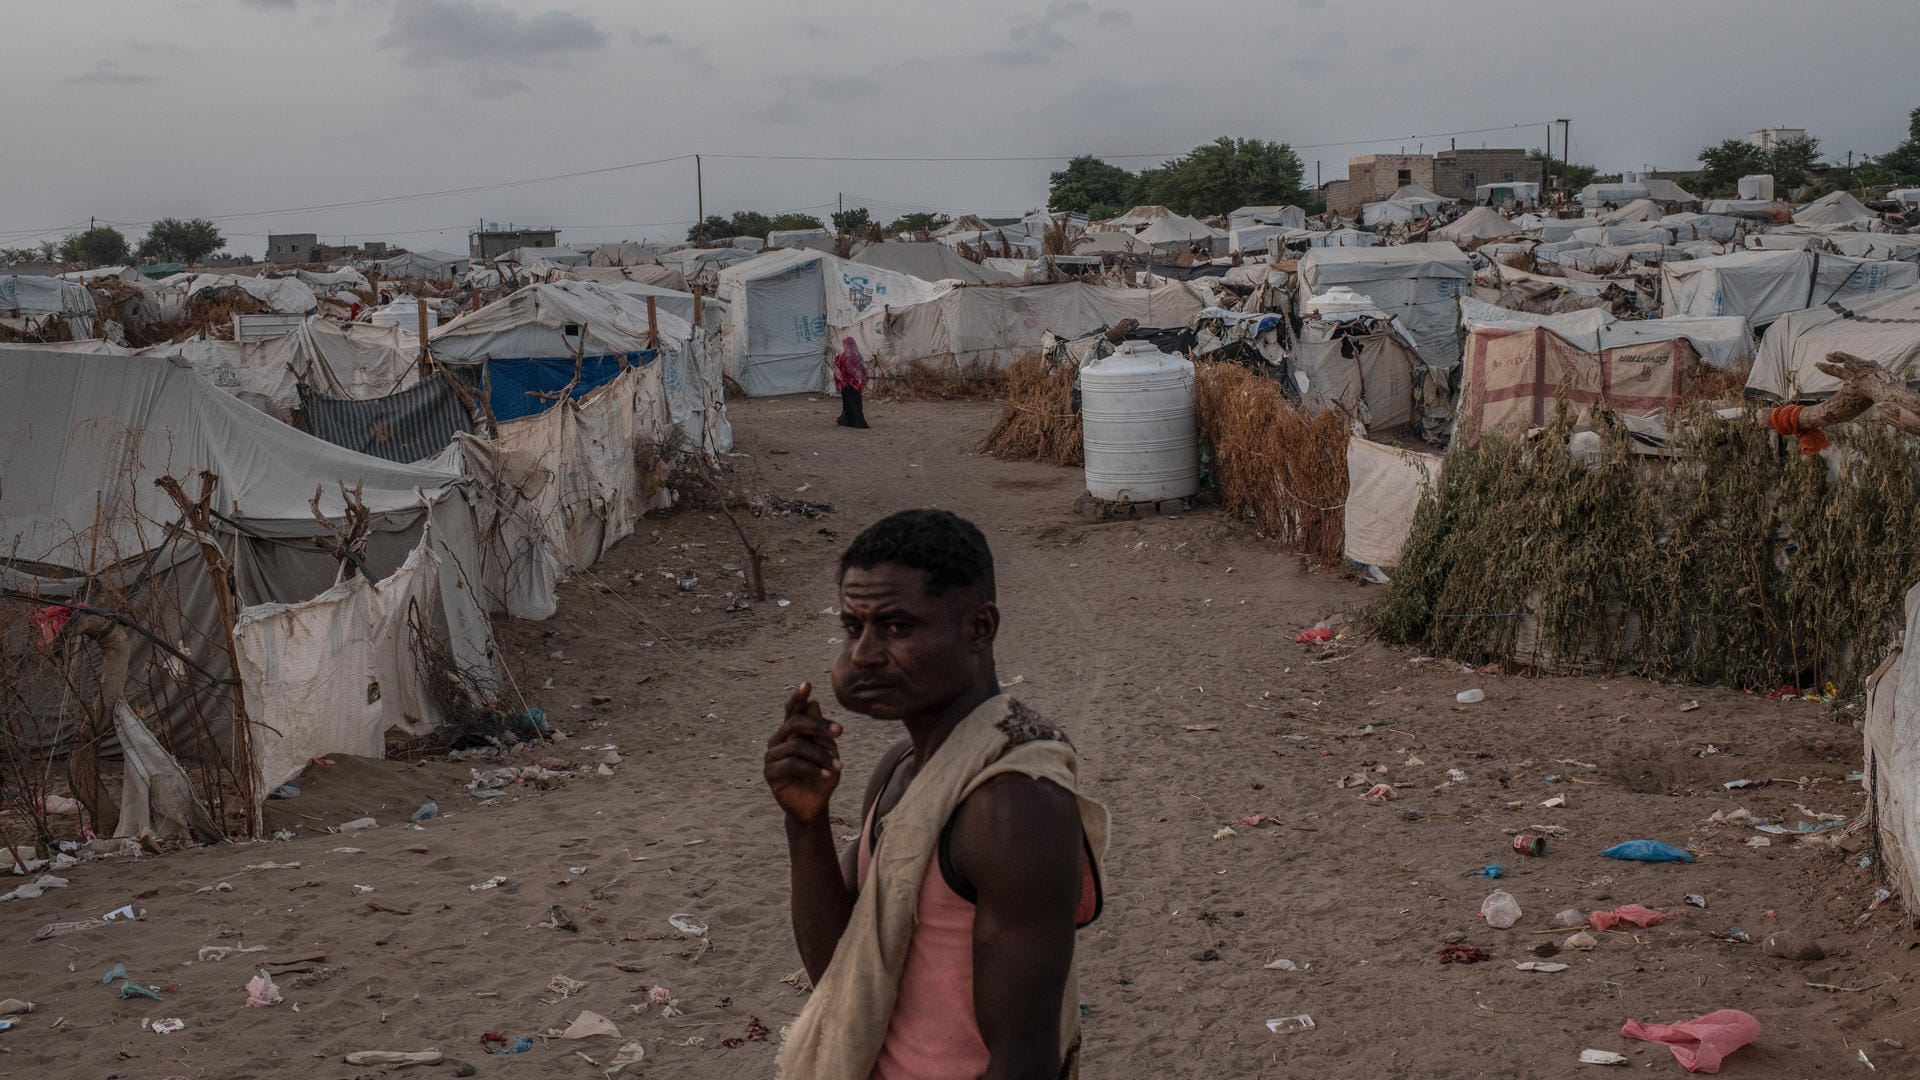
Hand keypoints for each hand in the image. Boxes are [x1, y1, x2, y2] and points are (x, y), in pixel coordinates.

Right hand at [765, 682, 841, 823]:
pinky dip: (812, 768)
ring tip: (838, 767)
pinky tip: (826, 774)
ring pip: (797, 746)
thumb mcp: (828, 751)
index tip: (808, 684)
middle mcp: (779, 739)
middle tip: (839, 732)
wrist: (815, 805)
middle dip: (818, 725)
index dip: (799, 697)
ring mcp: (772, 756)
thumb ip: (820, 731)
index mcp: (792, 731)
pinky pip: (791, 764)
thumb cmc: (822, 775)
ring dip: (821, 756)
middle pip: (795, 723)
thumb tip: (813, 703)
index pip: (793, 710)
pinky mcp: (770, 773)